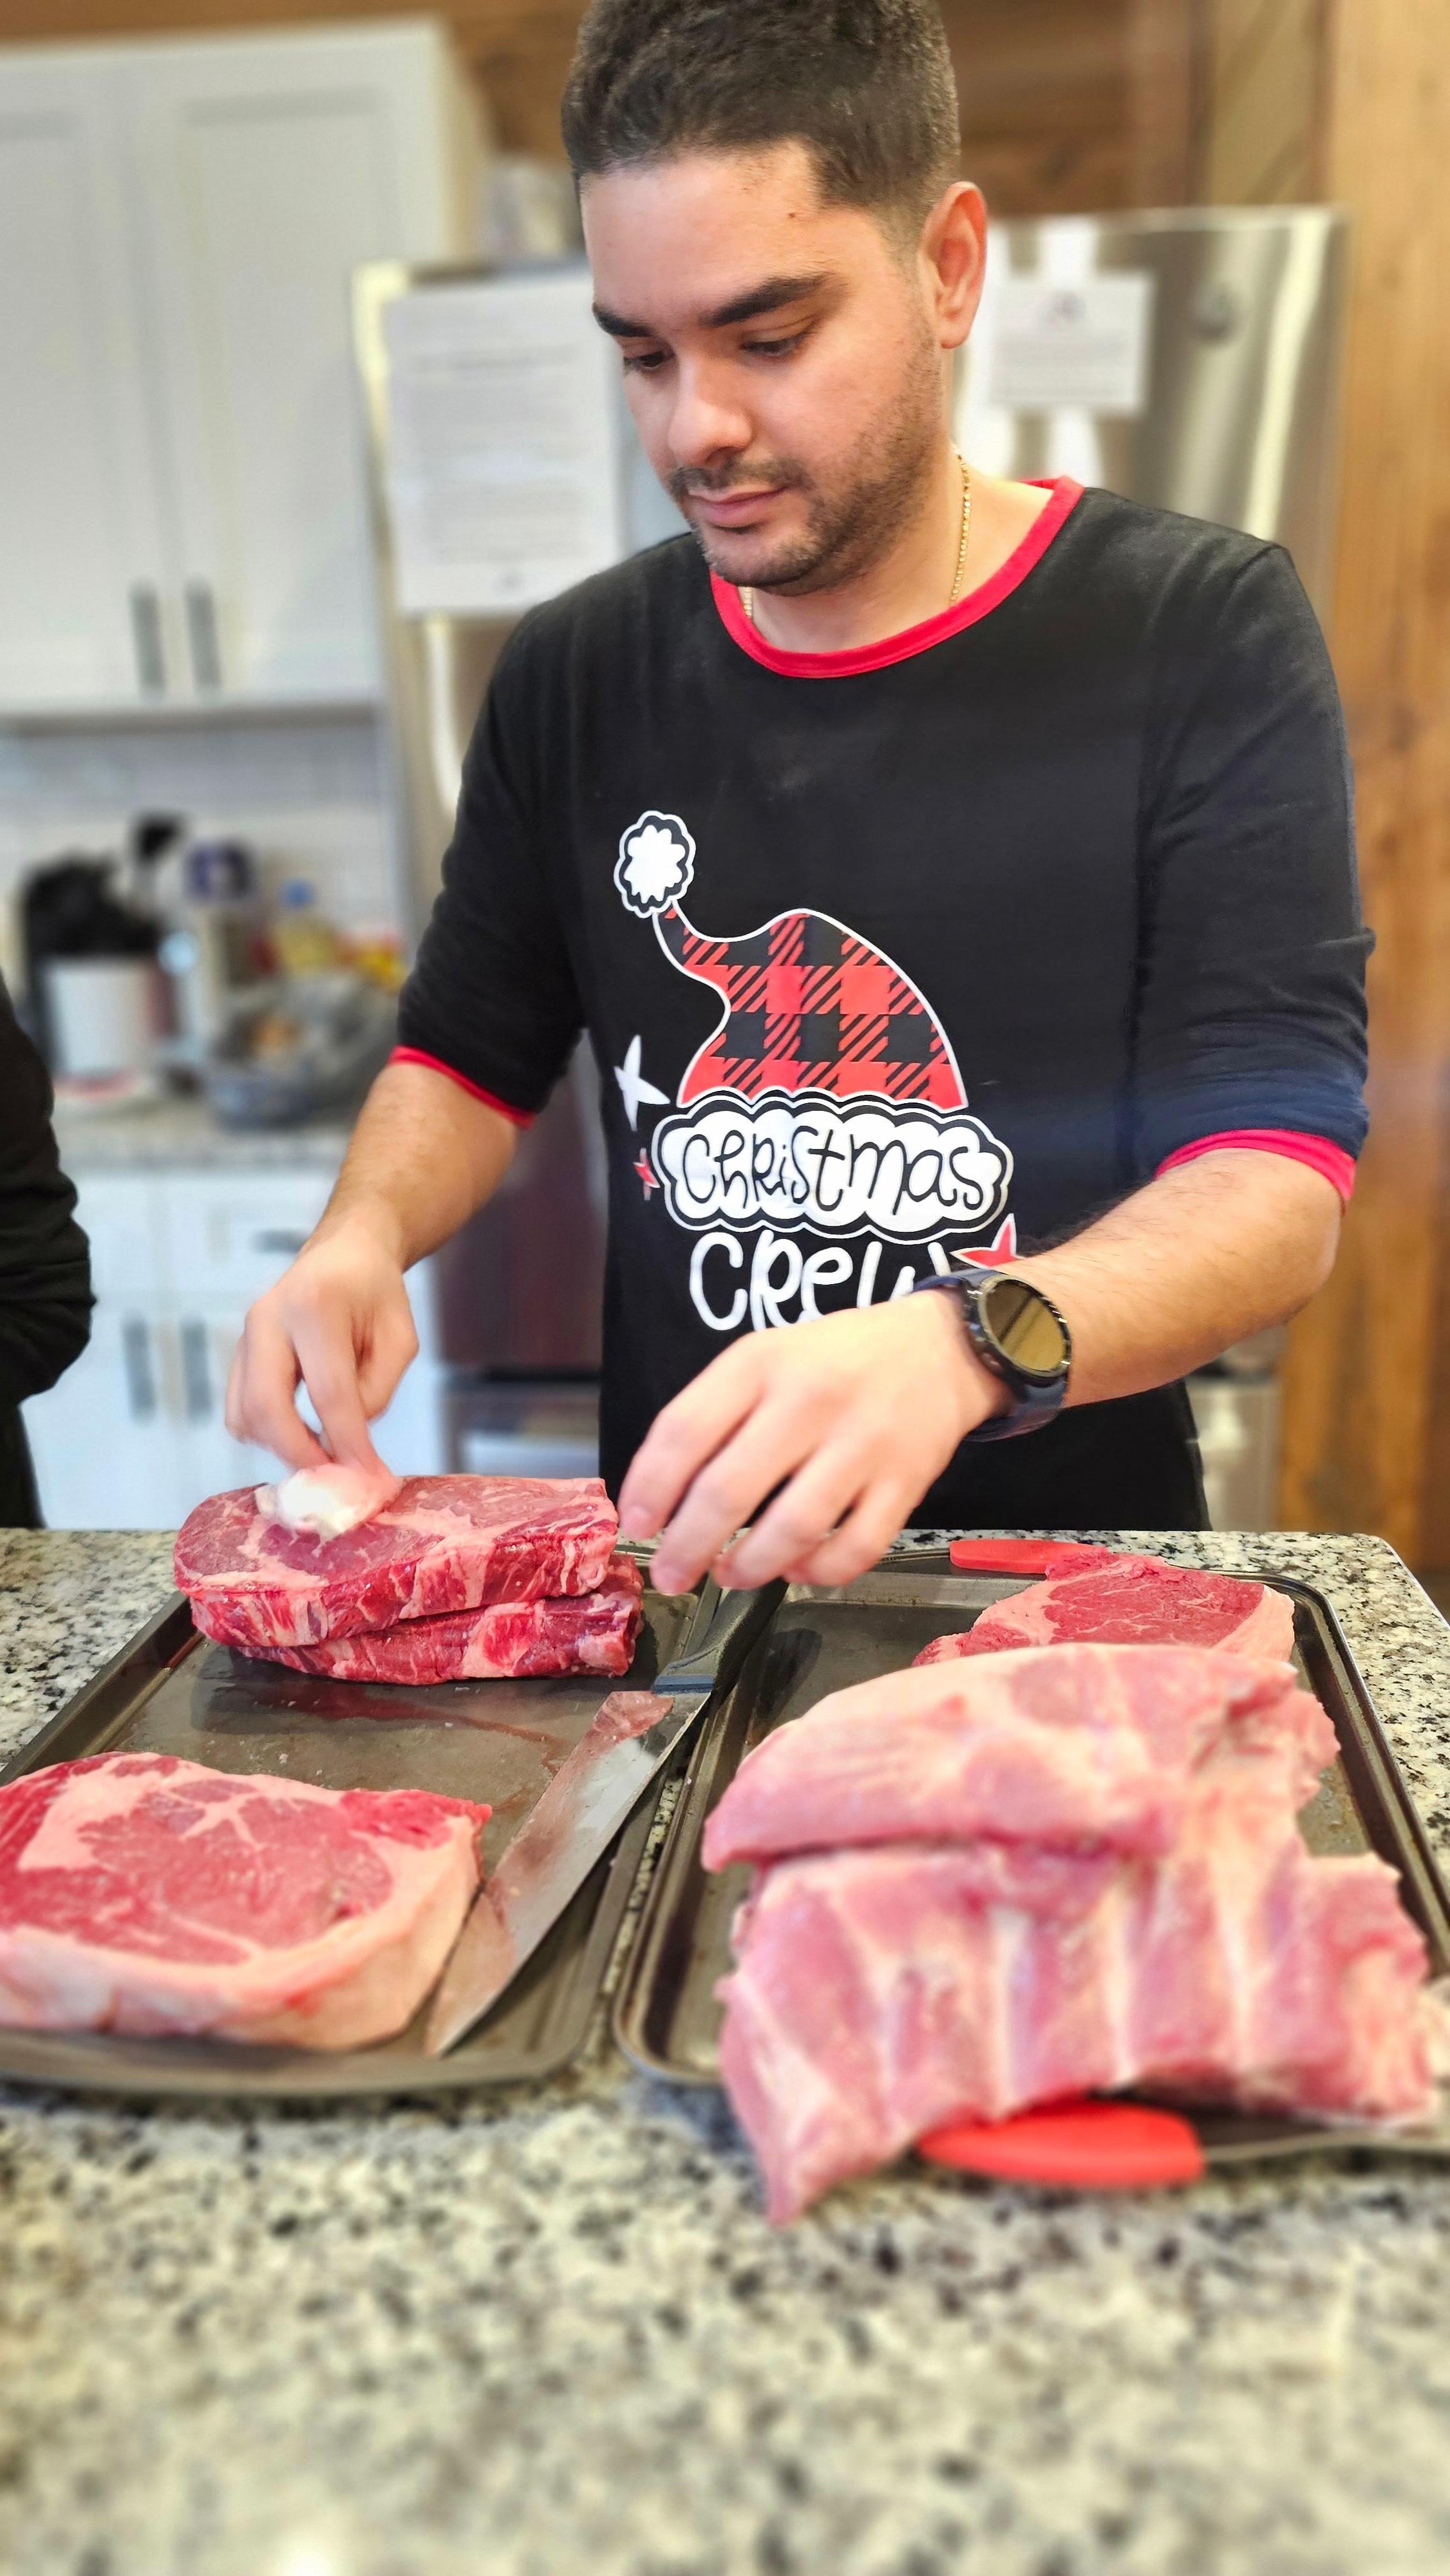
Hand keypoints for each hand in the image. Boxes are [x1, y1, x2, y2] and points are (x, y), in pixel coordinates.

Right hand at [224, 1213, 417, 1472]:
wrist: (342, 1255)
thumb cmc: (376, 1295)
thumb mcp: (399, 1339)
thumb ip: (377, 1390)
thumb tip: (347, 1442)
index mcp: (315, 1307)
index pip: (329, 1392)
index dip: (348, 1443)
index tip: (368, 1476)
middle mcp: (268, 1319)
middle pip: (267, 1406)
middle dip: (300, 1454)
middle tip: (334, 1479)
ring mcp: (245, 1336)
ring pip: (244, 1414)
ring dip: (281, 1446)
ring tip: (323, 1453)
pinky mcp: (238, 1353)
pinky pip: (240, 1409)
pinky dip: (267, 1433)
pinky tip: (302, 1432)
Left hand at [618, 1292, 1006, 1594]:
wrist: (937, 1348)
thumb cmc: (832, 1361)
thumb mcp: (765, 1357)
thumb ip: (714, 1413)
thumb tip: (658, 1496)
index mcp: (761, 1362)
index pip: (684, 1430)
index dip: (650, 1487)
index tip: (635, 1525)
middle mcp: (811, 1400)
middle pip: (729, 1490)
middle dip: (686, 1546)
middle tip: (670, 1575)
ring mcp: (863, 1444)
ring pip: (792, 1529)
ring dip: (747, 1567)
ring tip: (728, 1575)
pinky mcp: (906, 1483)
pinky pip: (855, 1549)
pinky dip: (817, 1572)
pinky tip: (796, 1568)